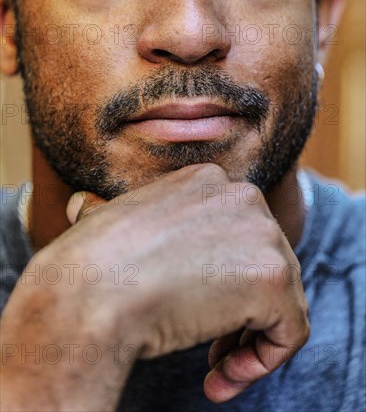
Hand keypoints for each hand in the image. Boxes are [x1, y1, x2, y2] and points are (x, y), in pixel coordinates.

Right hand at [67, 163, 309, 402]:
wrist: (86, 293)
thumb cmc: (89, 264)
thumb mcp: (113, 217)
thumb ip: (130, 214)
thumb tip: (86, 205)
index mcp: (206, 180)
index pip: (238, 233)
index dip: (222, 276)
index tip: (197, 307)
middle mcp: (241, 196)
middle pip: (264, 262)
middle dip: (240, 309)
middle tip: (212, 348)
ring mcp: (262, 233)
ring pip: (281, 297)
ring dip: (249, 339)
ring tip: (215, 368)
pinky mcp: (273, 278)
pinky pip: (290, 329)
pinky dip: (262, 361)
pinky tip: (220, 377)